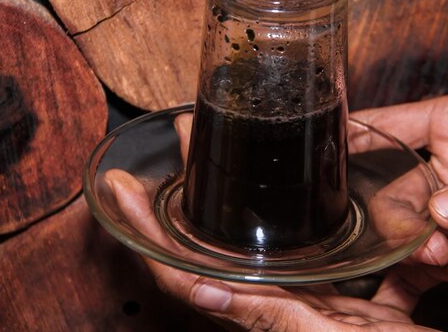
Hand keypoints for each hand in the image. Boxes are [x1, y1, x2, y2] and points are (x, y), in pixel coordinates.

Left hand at [103, 167, 438, 331]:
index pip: (180, 270)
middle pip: (211, 236)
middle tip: (183, 133)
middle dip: (190, 181)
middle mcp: (269, 293)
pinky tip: (283, 174)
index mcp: (257, 307)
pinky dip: (274, 204)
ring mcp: (298, 284)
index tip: (117, 186)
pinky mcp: (330, 277)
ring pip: (248, 228)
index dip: (144, 231)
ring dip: (227, 183)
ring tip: (217, 140)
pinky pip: (292, 237)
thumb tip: (202, 292)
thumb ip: (267, 317)